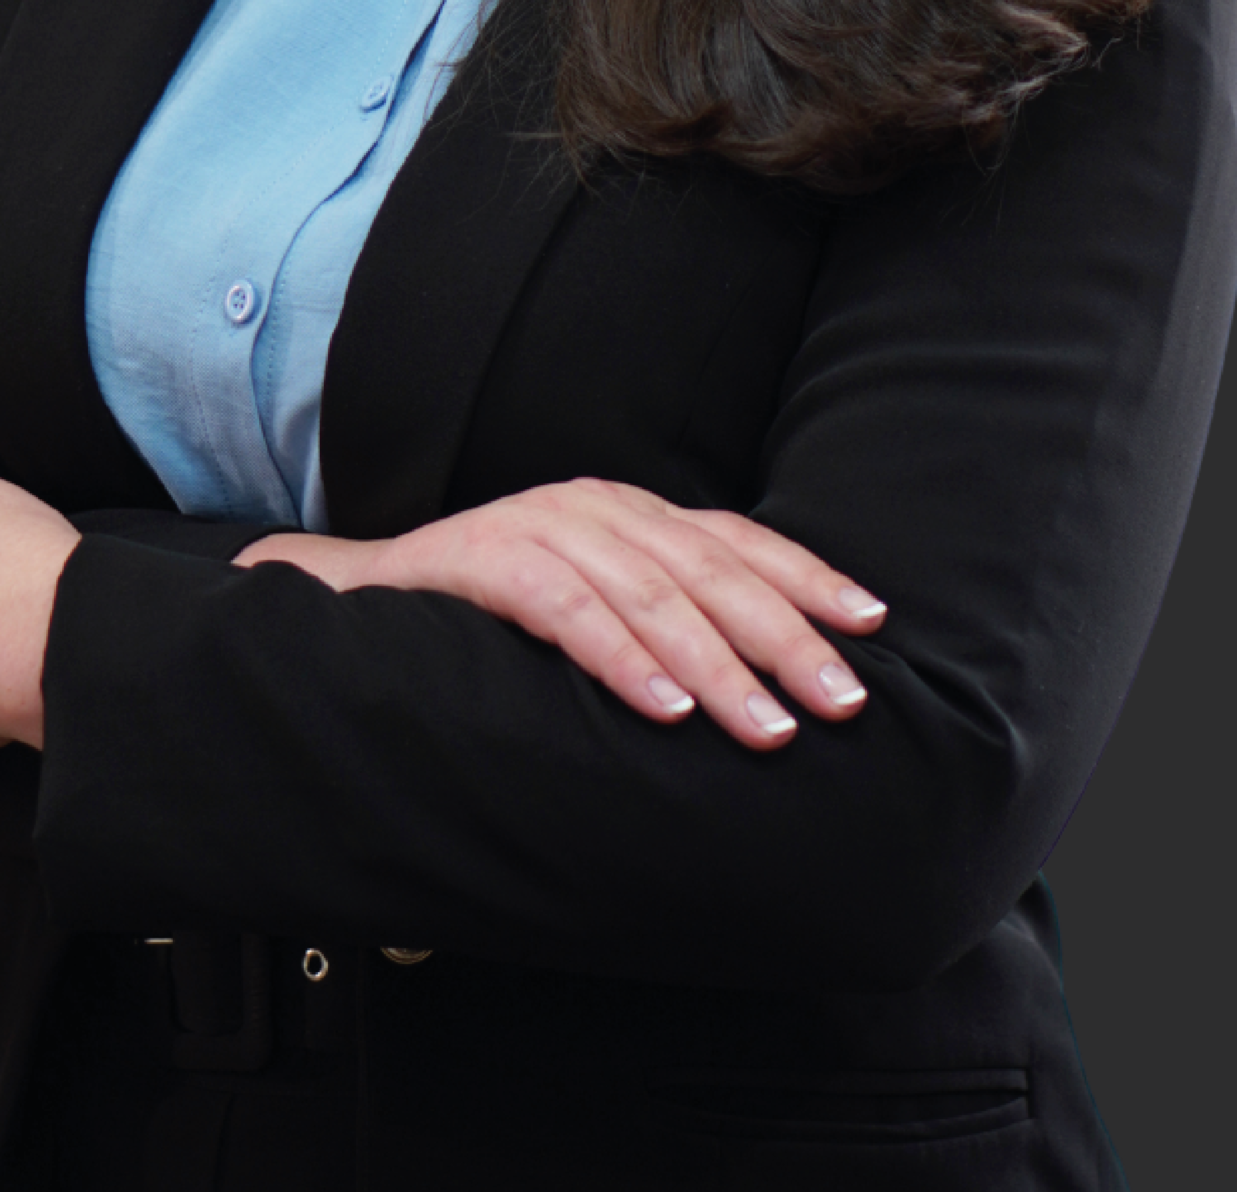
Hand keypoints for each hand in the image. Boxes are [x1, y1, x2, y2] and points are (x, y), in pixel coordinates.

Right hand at [235, 478, 886, 750]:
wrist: (365, 594)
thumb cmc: (494, 613)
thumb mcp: (595, 601)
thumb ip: (665, 617)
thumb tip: (773, 680)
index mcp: (632, 512)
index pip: (738, 541)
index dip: (808, 579)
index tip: (871, 628)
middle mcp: (598, 508)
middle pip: (711, 571)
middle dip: (784, 638)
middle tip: (838, 703)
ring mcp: (541, 528)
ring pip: (650, 595)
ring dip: (717, 665)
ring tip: (767, 727)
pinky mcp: (486, 561)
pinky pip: (566, 611)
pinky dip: (621, 659)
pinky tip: (665, 707)